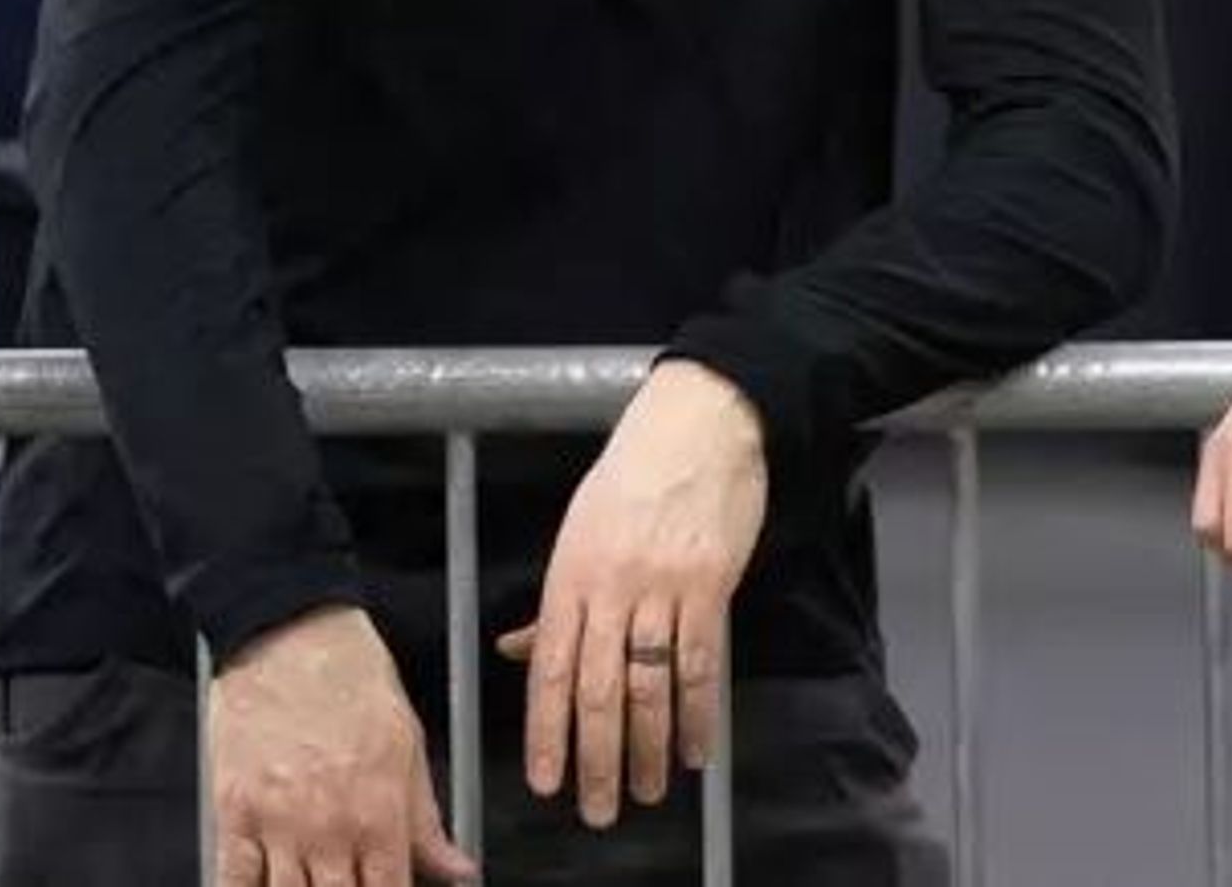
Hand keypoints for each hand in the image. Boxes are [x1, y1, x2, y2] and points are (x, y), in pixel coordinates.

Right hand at [208, 604, 477, 886]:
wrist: (289, 636)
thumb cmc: (352, 680)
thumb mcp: (409, 746)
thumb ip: (428, 821)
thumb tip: (459, 870)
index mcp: (378, 812)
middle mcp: (327, 827)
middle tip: (352, 882)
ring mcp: (276, 824)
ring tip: (316, 882)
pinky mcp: (232, 813)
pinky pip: (234, 880)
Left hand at [500, 360, 766, 827]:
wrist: (700, 422)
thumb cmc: (635, 471)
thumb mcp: (579, 529)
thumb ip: (557, 600)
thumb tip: (520, 651)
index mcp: (569, 575)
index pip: (551, 669)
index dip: (547, 732)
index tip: (545, 780)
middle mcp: (611, 587)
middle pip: (599, 690)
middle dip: (595, 759)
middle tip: (597, 809)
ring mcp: (662, 587)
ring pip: (649, 685)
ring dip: (648, 748)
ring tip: (647, 790)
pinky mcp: (710, 584)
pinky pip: (702, 662)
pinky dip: (699, 712)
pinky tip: (696, 747)